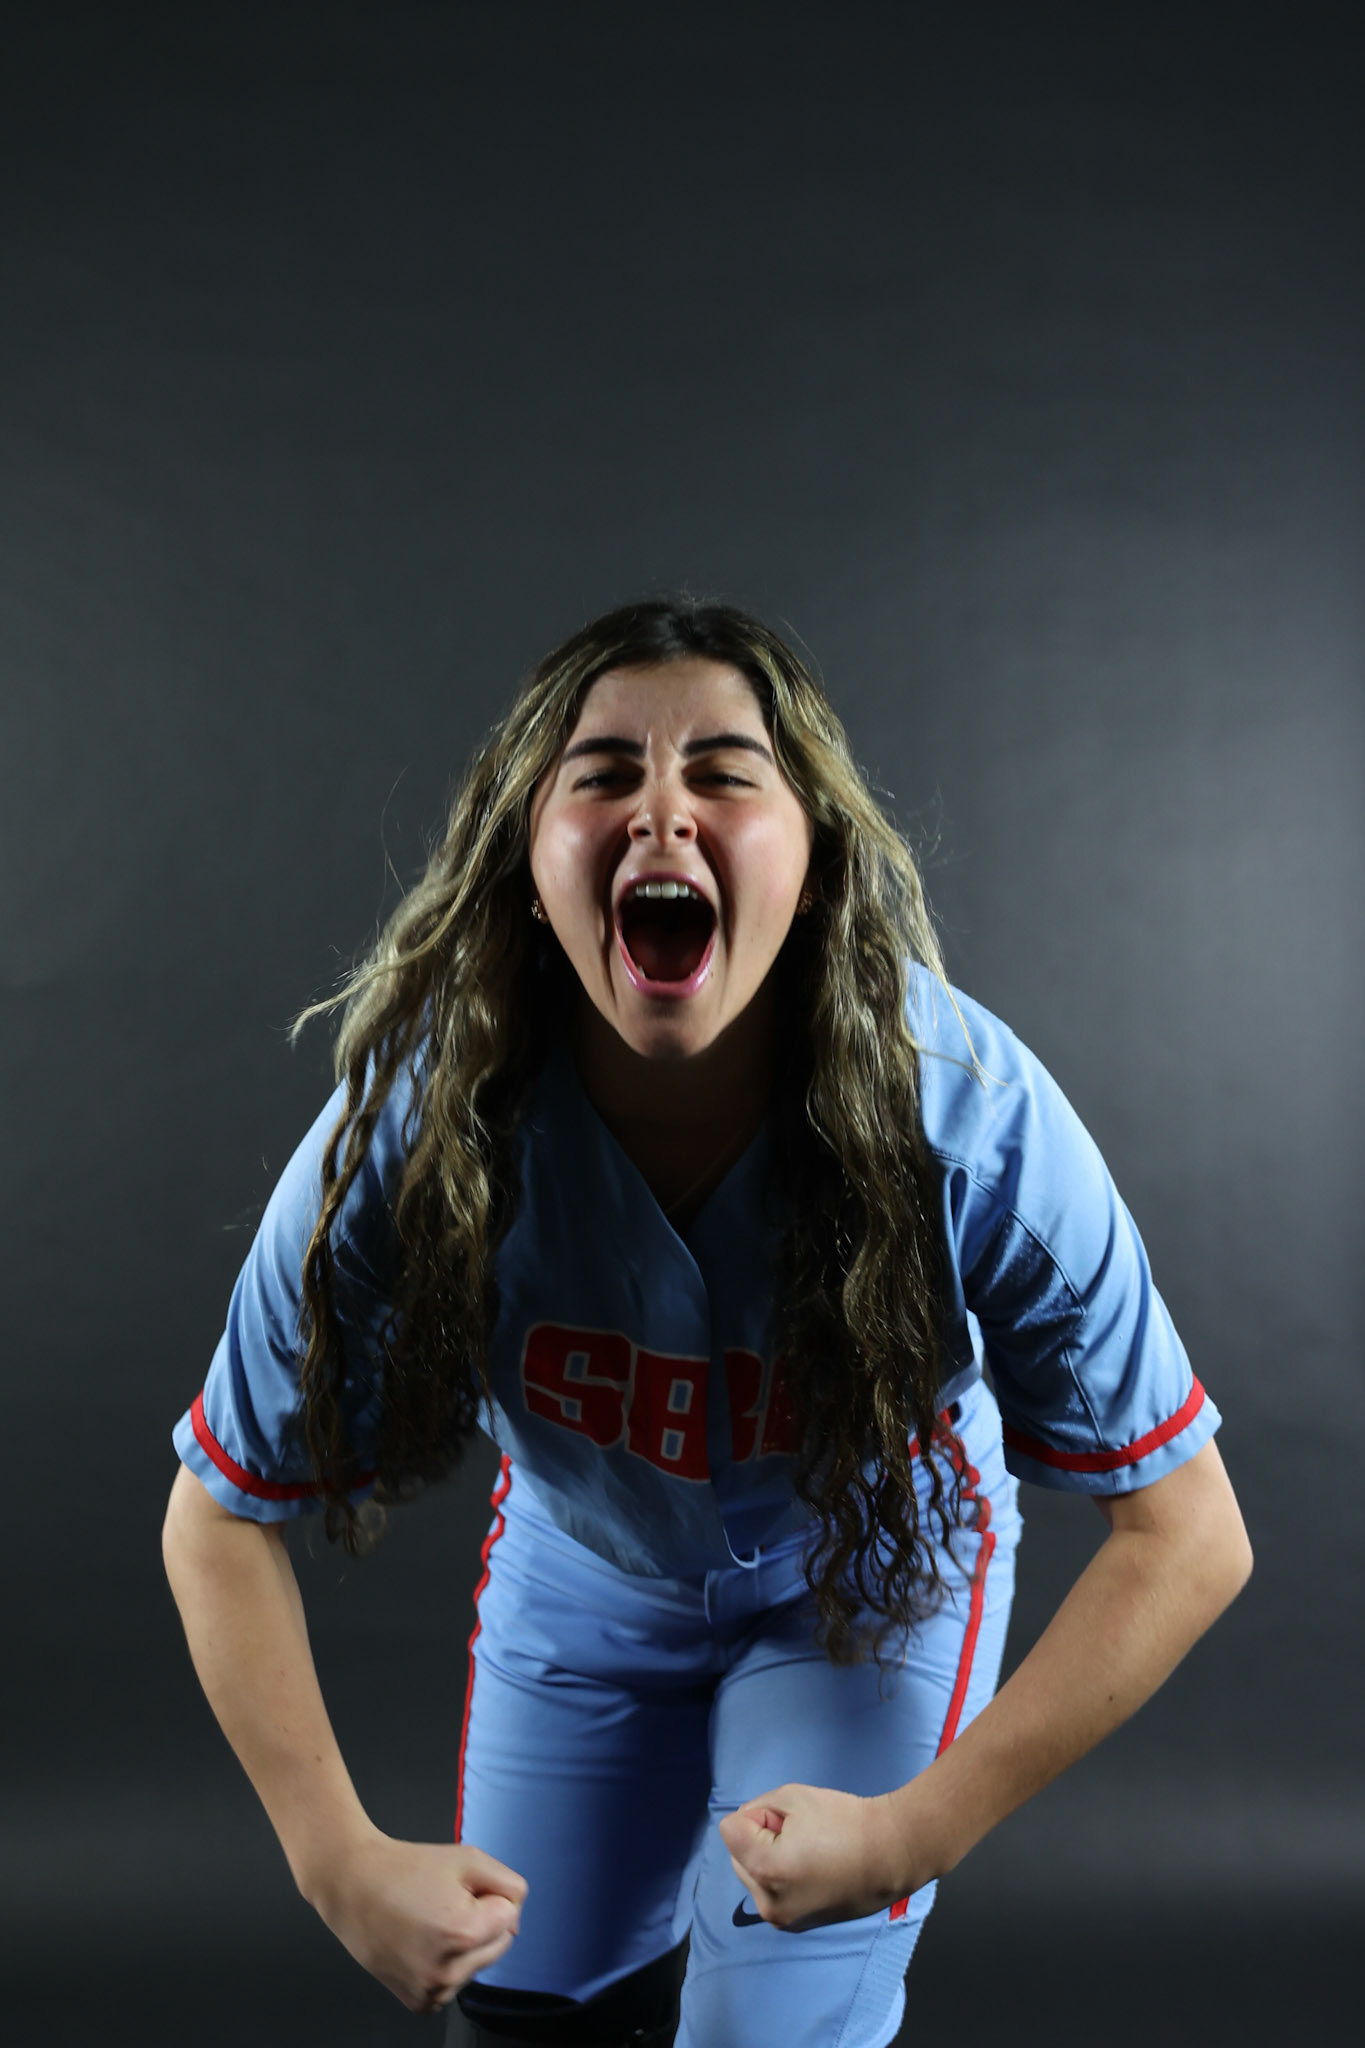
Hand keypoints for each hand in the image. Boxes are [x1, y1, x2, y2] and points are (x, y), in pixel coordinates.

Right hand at [311, 1828, 528, 2012]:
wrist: (353, 1886)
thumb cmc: (406, 1869)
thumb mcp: (469, 1858)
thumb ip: (508, 1885)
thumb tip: (516, 1917)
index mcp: (464, 1934)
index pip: (511, 1915)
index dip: (487, 1894)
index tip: (456, 1888)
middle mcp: (448, 1972)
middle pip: (499, 1944)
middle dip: (481, 1921)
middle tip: (443, 1903)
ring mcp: (432, 1992)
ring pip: (478, 1964)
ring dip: (465, 1945)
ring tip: (428, 1921)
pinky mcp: (420, 2003)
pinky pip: (455, 1982)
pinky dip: (447, 1964)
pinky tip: (422, 1942)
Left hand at [718, 1784, 909, 1931]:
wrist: (890, 1854)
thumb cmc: (844, 1821)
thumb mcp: (793, 1796)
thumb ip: (756, 1808)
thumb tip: (744, 1828)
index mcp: (765, 1869)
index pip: (731, 1829)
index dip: (758, 1816)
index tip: (790, 1820)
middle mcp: (767, 1902)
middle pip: (738, 1855)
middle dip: (759, 1840)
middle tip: (800, 1834)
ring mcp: (781, 1919)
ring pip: (751, 1875)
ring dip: (767, 1860)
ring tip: (808, 1853)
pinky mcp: (794, 1925)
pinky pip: (770, 1893)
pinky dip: (780, 1879)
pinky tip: (811, 1870)